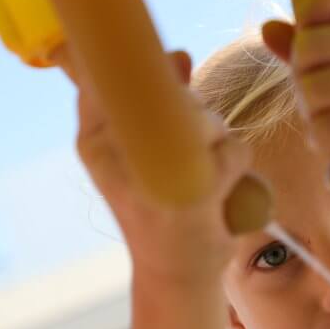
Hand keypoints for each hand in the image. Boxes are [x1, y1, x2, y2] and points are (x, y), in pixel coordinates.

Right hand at [67, 49, 250, 287]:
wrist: (173, 274)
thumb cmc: (157, 204)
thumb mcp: (141, 151)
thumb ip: (156, 100)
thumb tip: (179, 55)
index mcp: (92, 141)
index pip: (108, 74)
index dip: (144, 67)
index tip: (166, 78)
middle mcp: (112, 156)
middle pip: (170, 91)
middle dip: (194, 111)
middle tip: (190, 148)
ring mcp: (151, 177)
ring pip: (206, 118)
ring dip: (217, 138)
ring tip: (203, 174)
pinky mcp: (193, 196)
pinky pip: (233, 149)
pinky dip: (238, 165)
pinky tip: (222, 193)